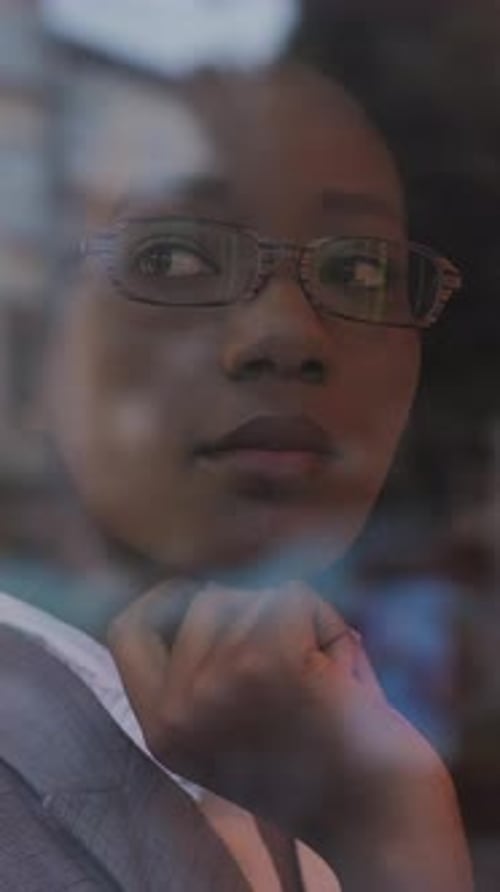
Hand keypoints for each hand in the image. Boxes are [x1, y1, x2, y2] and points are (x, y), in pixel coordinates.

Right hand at [108, 579, 473, 890]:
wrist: (380, 820)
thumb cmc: (319, 765)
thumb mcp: (235, 724)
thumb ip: (206, 667)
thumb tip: (210, 586)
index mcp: (162, 729)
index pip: (127, 632)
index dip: (162, 600)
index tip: (199, 594)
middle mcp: (177, 709)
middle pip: (205, 601)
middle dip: (257, 614)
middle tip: (300, 666)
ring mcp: (218, 684)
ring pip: (252, 596)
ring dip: (297, 622)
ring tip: (322, 677)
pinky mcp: (268, 662)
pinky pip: (292, 596)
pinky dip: (324, 621)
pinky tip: (340, 671)